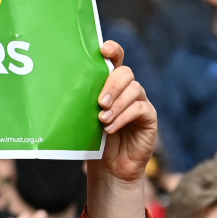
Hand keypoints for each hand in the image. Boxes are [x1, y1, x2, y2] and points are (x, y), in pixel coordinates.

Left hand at [92, 40, 155, 185]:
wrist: (110, 168)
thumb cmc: (95, 141)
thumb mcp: (85, 118)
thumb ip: (84, 101)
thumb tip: (68, 86)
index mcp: (111, 85)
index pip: (116, 59)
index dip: (113, 50)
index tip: (103, 49)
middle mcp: (128, 90)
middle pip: (126, 73)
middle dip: (112, 85)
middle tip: (100, 102)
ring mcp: (140, 102)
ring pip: (134, 89)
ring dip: (117, 104)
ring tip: (102, 119)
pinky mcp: (149, 117)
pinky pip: (140, 109)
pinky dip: (124, 117)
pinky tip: (110, 128)